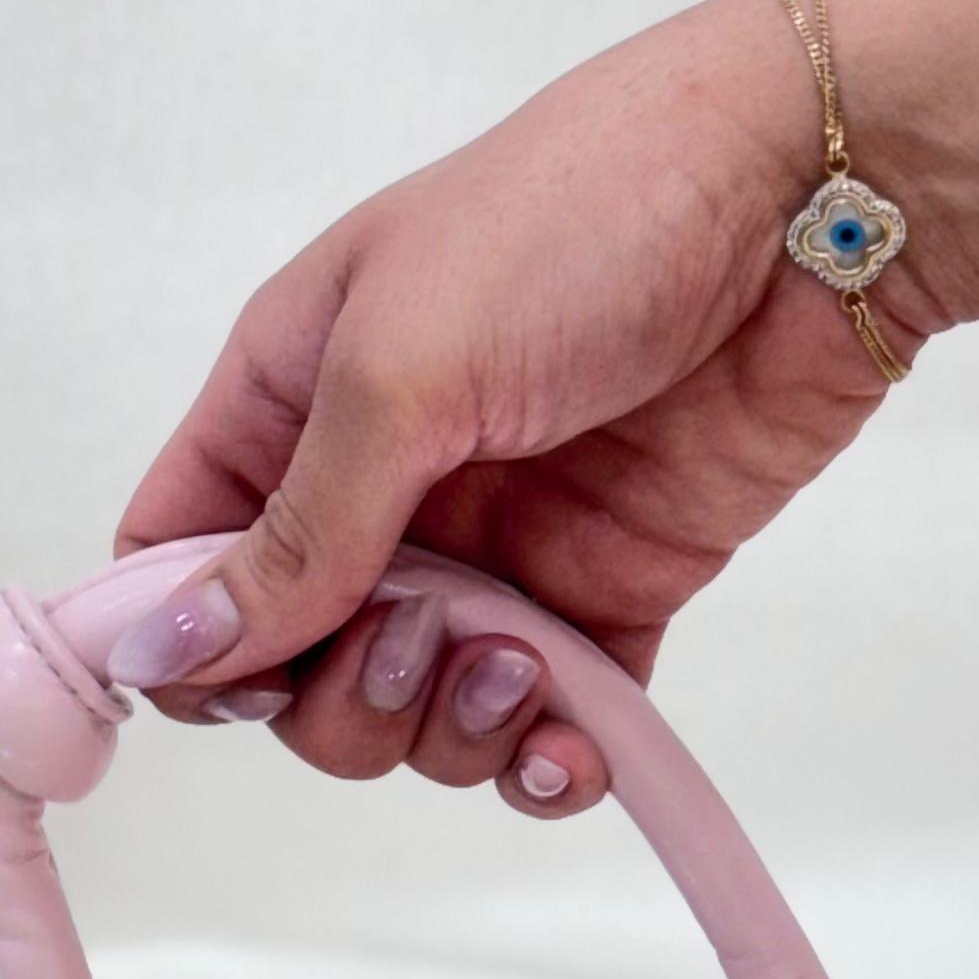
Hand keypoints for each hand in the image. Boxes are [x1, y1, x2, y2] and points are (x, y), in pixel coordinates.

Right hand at [109, 0, 924, 817]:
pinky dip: (547, 768)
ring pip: (413, 727)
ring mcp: (490, 557)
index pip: (185, 560)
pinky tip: (575, 746)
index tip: (248, 677)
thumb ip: (295, 531)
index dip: (193, 643)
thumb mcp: (400, 367)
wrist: (802, 210)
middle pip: (296, 679)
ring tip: (526, 663)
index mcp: (293, 402)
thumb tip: (177, 647)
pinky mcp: (598, 604)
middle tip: (425, 639)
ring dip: (455, 734)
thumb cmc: (585, 217)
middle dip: (348, 702)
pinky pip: (540, 739)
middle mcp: (380, 492)